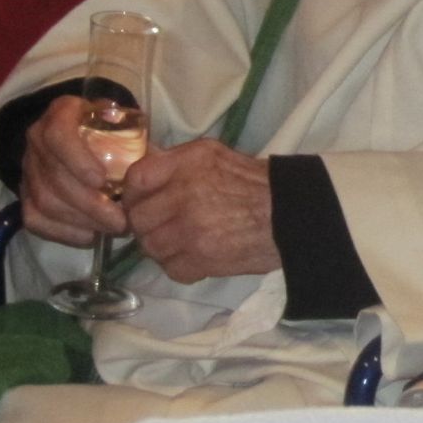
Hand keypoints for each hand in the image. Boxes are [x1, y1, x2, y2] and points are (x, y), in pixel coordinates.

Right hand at [21, 95, 129, 245]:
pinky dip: (62, 232)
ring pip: (45, 202)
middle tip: (121, 220)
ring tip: (111, 228)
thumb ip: (132, 134)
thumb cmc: (108, 127)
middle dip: (90, 204)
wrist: (80, 132)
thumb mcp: (121, 119)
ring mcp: (28, 169)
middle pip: (54, 177)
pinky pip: (35, 220)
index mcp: (61, 114)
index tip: (102, 181)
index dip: (77, 160)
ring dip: (81, 221)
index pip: (58, 136)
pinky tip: (89, 236)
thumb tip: (152, 160)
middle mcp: (37, 139)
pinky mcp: (25, 194)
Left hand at [121, 138, 279, 282]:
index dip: (133, 194)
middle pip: (138, 218)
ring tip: (182, 242)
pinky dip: (179, 266)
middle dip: (147, 225)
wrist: (289, 214)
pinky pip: (170, 268)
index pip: (136, 179)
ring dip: (162, 247)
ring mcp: (190, 229)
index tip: (141, 202)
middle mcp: (185, 193)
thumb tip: (139, 176)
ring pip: (150, 246)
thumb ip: (174, 162)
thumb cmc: (251, 182)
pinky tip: (196, 255)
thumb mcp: (212, 154)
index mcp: (188, 163)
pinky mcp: (200, 259)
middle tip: (163, 225)